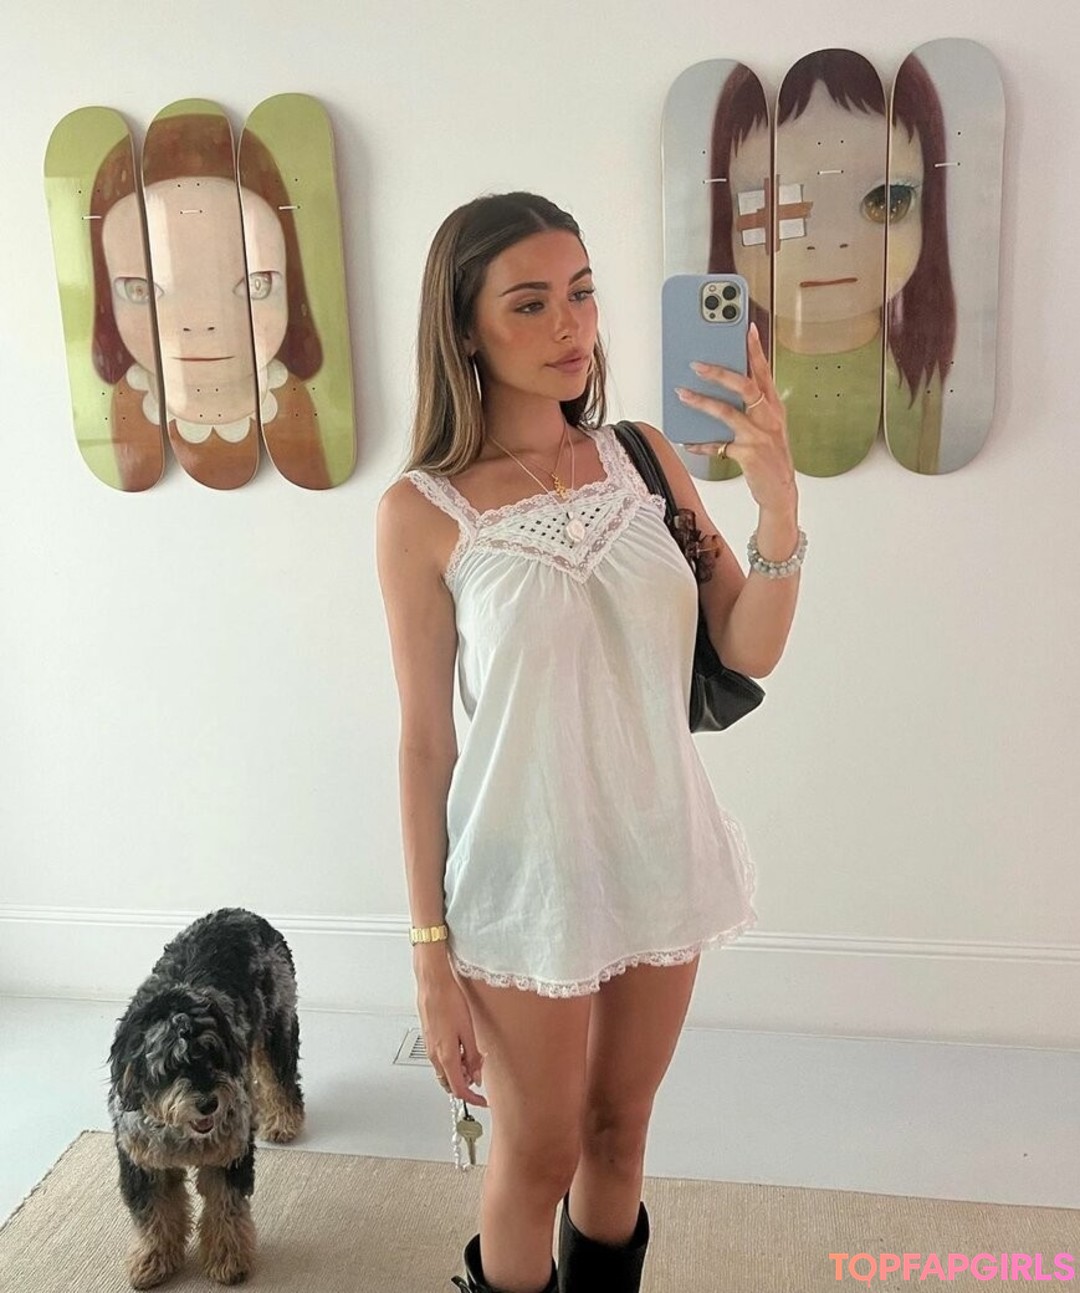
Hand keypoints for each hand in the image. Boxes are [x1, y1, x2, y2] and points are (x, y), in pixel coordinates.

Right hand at [415, 963, 487, 1106]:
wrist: (433, 983)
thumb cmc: (450, 1001)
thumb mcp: (468, 1030)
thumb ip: (472, 1056)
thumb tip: (476, 1075)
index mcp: (446, 1056)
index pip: (459, 1089)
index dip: (472, 1099)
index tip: (483, 1101)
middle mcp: (435, 1055)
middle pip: (450, 1083)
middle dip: (466, 1084)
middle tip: (480, 1073)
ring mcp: (430, 1047)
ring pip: (445, 1071)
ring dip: (459, 1072)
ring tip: (473, 1057)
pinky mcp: (429, 1038)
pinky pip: (441, 1059)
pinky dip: (453, 1061)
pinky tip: (462, 1047)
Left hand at [674, 322, 796, 513]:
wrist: (781, 491)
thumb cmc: (771, 458)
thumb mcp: (768, 428)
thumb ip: (751, 408)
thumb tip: (722, 389)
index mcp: (773, 407)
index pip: (765, 372)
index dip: (756, 350)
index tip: (747, 329)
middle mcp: (768, 418)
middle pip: (745, 386)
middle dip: (720, 373)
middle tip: (698, 364)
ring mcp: (759, 436)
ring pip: (728, 412)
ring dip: (702, 402)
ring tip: (683, 394)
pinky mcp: (748, 454)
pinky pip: (718, 445)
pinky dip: (701, 444)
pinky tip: (688, 442)